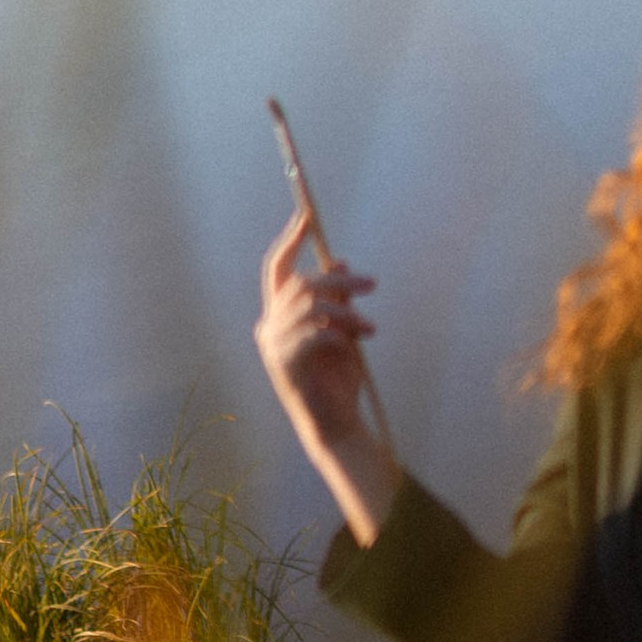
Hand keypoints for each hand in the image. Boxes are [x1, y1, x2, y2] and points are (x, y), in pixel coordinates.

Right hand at [254, 205, 397, 544]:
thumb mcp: (343, 331)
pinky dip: (339, 333)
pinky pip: (314, 332)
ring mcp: (273, 346)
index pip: (277, 270)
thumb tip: (343, 262)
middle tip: (372, 284)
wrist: (337, 424)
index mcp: (278, 316)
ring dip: (346, 310)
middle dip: (339, 280)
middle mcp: (269, 327)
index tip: (306, 216)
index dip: (289, 241)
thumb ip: (337, 300)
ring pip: (310, 306)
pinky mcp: (283, 363)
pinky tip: (356, 343)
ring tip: (370, 327)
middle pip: (301, 284)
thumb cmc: (339, 380)